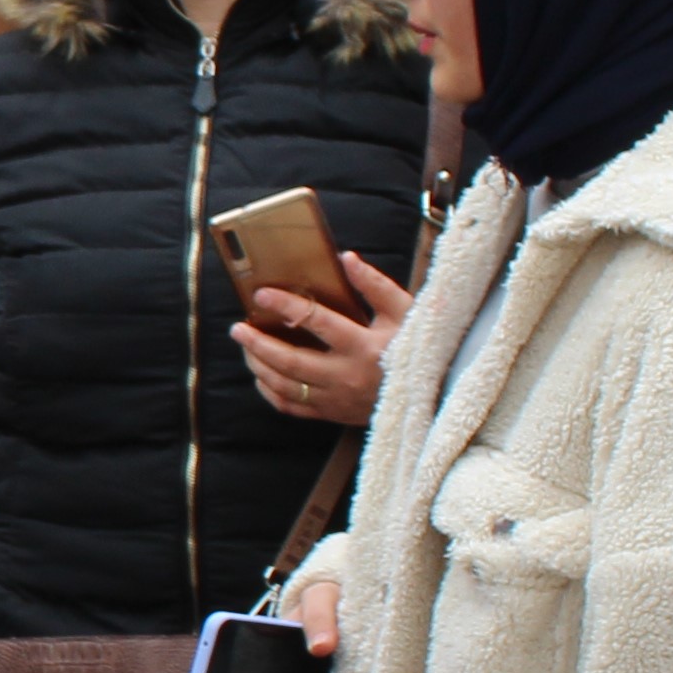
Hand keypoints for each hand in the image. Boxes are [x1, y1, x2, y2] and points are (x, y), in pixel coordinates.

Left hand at [230, 257, 411, 428]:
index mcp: (364, 346)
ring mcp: (337, 399)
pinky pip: (292, 407)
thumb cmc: (420, 348)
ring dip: (259, 366)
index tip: (262, 295)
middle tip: (237, 328)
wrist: (434, 395)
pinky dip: (270, 392)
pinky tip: (261, 375)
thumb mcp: (406, 312)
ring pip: (285, 386)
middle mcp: (346, 376)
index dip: (285, 306)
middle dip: (258, 343)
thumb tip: (346, 259)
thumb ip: (375, 286)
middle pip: (289, 360)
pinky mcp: (333, 414)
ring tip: (245, 347)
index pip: (316, 322)